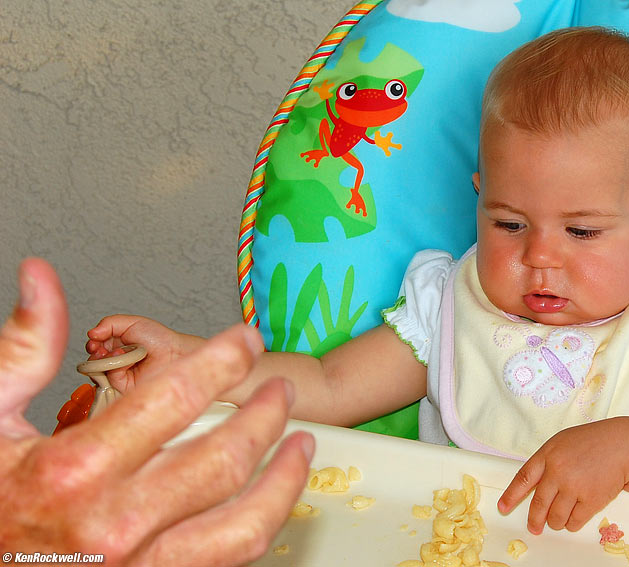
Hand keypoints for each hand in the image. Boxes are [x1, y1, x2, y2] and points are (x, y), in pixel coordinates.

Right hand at [0, 258, 313, 565]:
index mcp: (76, 470)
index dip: (222, 359)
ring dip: (284, 477)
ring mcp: (142, 562)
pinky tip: (275, 494)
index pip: (176, 398)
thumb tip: (41, 279)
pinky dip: (265, 521)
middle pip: (223, 458)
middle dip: (265, 414)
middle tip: (279, 389)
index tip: (244, 339)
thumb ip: (24, 347)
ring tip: (301, 442)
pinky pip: (230, 556)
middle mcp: (116, 523)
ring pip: (243, 523)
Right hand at [86, 314, 204, 392]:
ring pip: (98, 370)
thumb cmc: (159, 338)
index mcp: (116, 345)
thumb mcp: (132, 323)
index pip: (95, 346)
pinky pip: (111, 378)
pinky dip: (115, 367)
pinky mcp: (124, 385)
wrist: (174, 352)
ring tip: (118, 352)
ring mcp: (119, 373)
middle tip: (99, 347)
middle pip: (93, 360)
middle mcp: (116, 360)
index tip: (95, 339)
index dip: (92, 343)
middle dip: (94, 352)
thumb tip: (91, 333)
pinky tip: (125, 359)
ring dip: (104, 359)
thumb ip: (109, 323)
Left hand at [497, 418, 628, 534]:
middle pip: (538, 504)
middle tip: (534, 527)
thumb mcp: (562, 443)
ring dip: (554, 523)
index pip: (523, 478)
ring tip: (556, 522)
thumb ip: (547, 461)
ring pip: (556, 516)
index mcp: (548, 454)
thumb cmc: (593, 442)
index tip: (503, 507)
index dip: (511, 495)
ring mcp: (574, 486)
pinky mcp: (591, 500)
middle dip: (534, 519)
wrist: (624, 446)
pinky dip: (571, 523)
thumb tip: (535, 483)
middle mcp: (558, 471)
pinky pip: (574, 521)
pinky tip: (572, 520)